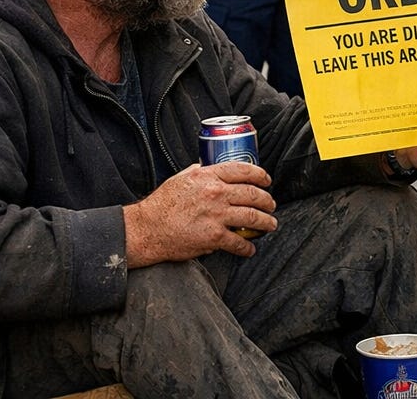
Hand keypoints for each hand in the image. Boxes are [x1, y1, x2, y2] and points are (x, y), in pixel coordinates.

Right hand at [123, 162, 276, 267]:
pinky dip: (247, 247)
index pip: (244, 170)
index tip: (267, 181)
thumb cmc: (161, 205)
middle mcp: (216, 193)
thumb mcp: (180, 179)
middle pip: (253, 194)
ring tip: (270, 225)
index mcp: (208, 176)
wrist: (146, 230)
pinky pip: (238, 242)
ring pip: (253, 217)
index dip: (261, 175)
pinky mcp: (214, 237)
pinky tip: (250, 249)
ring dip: (266, 222)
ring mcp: (216, 215)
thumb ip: (198, 173)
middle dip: (267, 201)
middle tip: (271, 205)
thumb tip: (208, 168)